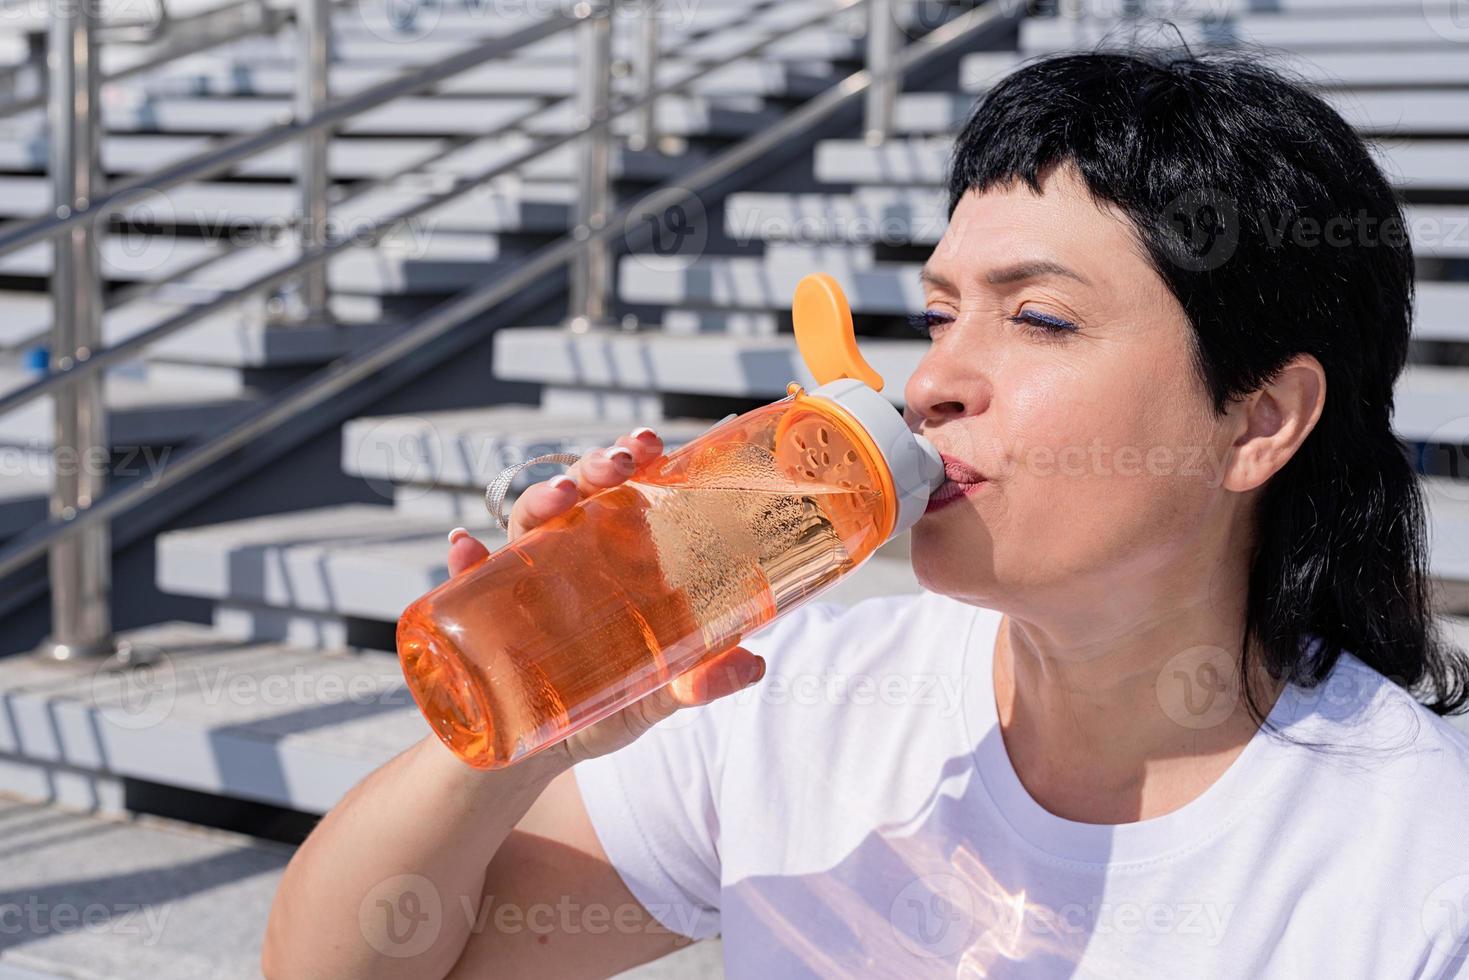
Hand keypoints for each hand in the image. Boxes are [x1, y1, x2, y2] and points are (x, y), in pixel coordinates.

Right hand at [445, 427, 765, 765]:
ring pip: (526, 522)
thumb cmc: (604, 708)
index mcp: (615, 561)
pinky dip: (464, 560)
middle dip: (595, 466)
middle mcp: (568, 558)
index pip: (626, 495)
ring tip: (563, 495)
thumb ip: (699, 682)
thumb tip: (753, 665)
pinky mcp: (481, 615)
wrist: (537, 754)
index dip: (635, 460)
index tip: (650, 443)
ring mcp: (522, 581)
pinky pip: (466, 579)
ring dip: (540, 498)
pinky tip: (466, 550)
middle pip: (578, 494)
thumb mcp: (657, 696)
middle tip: (619, 463)